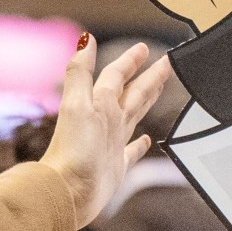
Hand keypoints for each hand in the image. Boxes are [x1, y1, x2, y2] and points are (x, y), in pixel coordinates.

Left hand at [40, 38, 171, 225]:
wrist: (66, 192)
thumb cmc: (71, 152)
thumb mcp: (76, 104)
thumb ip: (80, 72)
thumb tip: (85, 38)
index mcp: (99, 104)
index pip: (117, 75)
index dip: (131, 61)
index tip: (145, 49)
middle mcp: (106, 121)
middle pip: (131, 92)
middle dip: (147, 77)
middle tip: (165, 63)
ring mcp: (111, 144)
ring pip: (134, 115)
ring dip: (146, 100)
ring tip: (158, 88)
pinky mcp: (115, 167)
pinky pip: (131, 152)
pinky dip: (139, 145)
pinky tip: (145, 141)